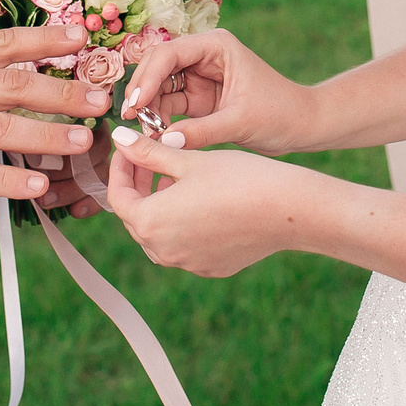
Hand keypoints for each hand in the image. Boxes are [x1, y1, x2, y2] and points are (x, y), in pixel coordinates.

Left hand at [102, 135, 326, 277]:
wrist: (287, 209)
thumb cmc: (237, 178)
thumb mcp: (188, 159)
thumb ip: (148, 152)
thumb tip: (119, 138)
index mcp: (151, 223)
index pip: (118, 196)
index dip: (120, 168)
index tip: (131, 147)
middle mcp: (163, 251)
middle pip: (137, 216)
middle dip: (139, 185)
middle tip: (151, 157)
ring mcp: (188, 264)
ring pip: (160, 234)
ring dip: (159, 206)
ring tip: (176, 178)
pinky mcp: (211, 268)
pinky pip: (185, 246)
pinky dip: (183, 225)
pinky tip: (201, 202)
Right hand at [114, 30, 311, 154]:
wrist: (302, 127)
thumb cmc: (280, 114)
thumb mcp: (240, 123)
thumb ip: (201, 132)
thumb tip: (162, 141)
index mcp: (216, 46)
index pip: (170, 53)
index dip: (148, 77)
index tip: (135, 105)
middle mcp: (204, 56)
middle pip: (158, 66)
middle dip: (143, 91)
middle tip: (130, 118)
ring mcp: (199, 76)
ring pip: (159, 86)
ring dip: (149, 107)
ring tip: (146, 132)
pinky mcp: (198, 98)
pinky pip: (169, 104)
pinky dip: (159, 118)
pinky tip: (155, 135)